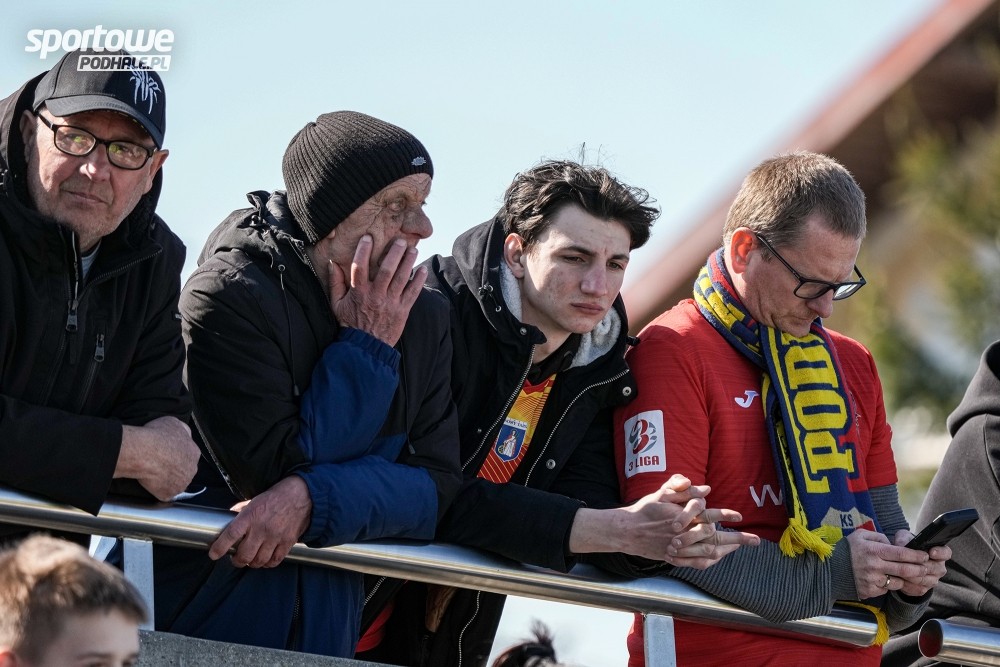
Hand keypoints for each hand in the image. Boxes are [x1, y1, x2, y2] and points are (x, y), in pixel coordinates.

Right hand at [117, 416, 198, 500]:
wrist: (144, 453)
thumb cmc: (157, 436)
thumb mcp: (174, 423)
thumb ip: (183, 431)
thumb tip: (185, 435)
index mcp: (194, 452)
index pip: (188, 455)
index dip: (176, 454)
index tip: (166, 453)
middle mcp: (191, 470)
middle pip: (184, 470)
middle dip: (174, 468)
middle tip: (159, 463)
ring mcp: (181, 484)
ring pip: (175, 483)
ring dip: (167, 480)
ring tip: (153, 474)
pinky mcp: (168, 494)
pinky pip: (163, 493)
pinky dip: (157, 490)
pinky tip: (150, 483)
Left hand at [208, 475, 311, 567]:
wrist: (301, 495)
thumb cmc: (276, 496)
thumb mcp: (254, 500)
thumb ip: (241, 511)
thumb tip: (229, 519)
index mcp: (250, 516)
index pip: (230, 535)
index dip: (219, 548)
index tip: (214, 554)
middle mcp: (262, 528)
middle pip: (244, 555)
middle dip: (237, 561)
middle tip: (236, 559)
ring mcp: (275, 537)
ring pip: (259, 561)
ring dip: (252, 564)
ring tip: (250, 560)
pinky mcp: (287, 542)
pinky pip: (275, 560)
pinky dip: (268, 563)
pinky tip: (265, 560)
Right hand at [327, 235, 426, 346]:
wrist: (366, 347)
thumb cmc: (350, 325)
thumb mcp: (337, 305)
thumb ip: (335, 284)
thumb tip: (332, 264)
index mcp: (359, 293)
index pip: (359, 267)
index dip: (363, 250)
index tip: (368, 237)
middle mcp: (376, 296)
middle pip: (386, 270)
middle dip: (394, 253)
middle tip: (401, 241)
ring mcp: (390, 303)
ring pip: (401, 278)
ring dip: (408, 262)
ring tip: (413, 250)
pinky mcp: (402, 311)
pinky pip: (412, 293)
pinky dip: (418, 281)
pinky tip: (422, 269)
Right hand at [570, 474, 757, 564]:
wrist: (627, 531)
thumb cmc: (645, 509)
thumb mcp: (661, 492)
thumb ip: (682, 488)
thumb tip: (706, 489)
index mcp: (681, 517)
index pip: (708, 515)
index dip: (725, 515)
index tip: (739, 516)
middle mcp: (683, 535)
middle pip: (714, 538)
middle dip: (737, 539)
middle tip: (754, 540)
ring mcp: (679, 549)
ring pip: (708, 552)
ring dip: (727, 550)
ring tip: (741, 547)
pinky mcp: (674, 558)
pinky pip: (697, 563)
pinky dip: (711, 561)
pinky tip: (720, 557)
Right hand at [848, 529, 943, 598]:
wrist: (829, 569)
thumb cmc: (847, 550)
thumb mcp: (860, 536)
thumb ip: (878, 537)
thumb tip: (892, 543)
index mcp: (874, 550)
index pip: (901, 553)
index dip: (916, 555)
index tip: (924, 555)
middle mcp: (875, 566)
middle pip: (905, 569)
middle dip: (919, 569)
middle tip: (926, 567)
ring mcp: (873, 580)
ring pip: (898, 582)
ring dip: (905, 579)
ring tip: (909, 576)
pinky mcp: (870, 591)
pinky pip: (886, 590)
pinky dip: (889, 585)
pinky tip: (887, 580)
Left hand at [888, 529, 950, 596]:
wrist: (900, 563)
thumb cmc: (906, 547)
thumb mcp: (904, 538)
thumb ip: (903, 539)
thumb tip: (901, 544)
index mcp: (939, 553)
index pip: (946, 553)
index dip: (940, 553)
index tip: (931, 552)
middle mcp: (939, 568)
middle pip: (934, 568)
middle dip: (920, 565)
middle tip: (907, 563)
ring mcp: (933, 580)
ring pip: (924, 580)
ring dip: (912, 576)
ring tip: (899, 571)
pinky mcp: (924, 589)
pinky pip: (917, 589)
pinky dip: (907, 585)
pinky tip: (899, 580)